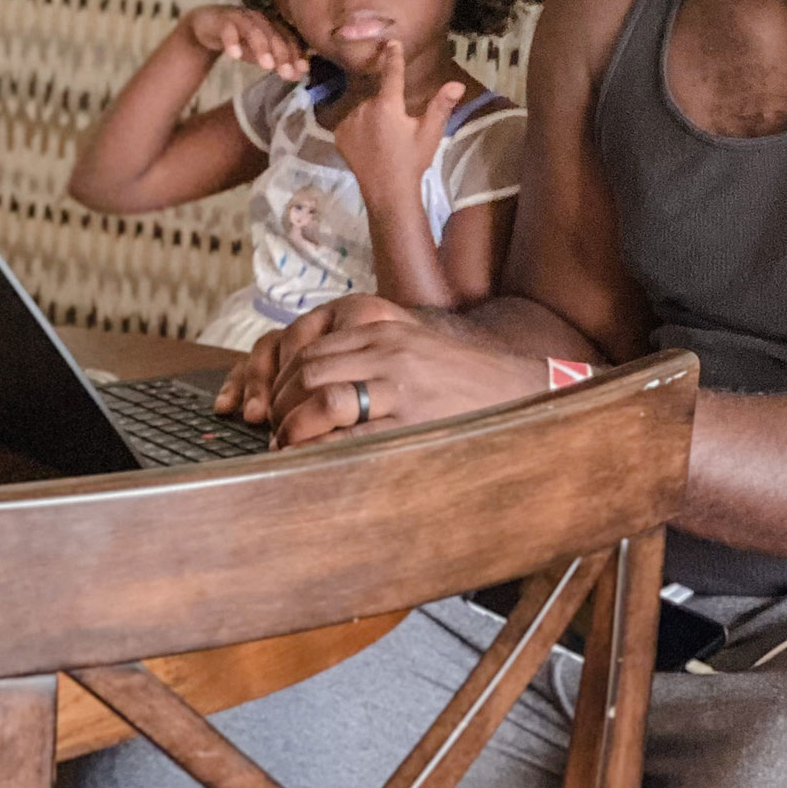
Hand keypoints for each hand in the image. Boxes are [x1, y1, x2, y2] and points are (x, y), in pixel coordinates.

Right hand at [183, 5, 307, 79]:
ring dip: (261, 47)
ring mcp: (240, 17)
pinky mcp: (221, 19)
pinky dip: (232, 41)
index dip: (296, 54)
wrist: (208, 26)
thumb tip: (297, 75)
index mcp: (272, 25)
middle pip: (274, 35)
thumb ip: (277, 63)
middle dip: (282, 54)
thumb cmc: (240, 40)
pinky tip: (235, 55)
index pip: (288, 39)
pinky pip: (227, 29)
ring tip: (266, 65)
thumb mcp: (259, 54)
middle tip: (286, 73)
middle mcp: (259, 19)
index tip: (302, 71)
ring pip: (253, 30)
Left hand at [215, 294, 545, 446]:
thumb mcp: (411, 346)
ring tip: (288, 447)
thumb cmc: (462, 378)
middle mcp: (386, 347)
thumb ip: (365, 354)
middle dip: (277, 404)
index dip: (273, 376)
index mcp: (381, 324)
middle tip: (272, 430)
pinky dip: (320, 450)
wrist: (523, 390)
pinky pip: (349, 435)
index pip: (305, 343)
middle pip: (304, 369)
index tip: (264, 402)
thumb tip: (308, 383)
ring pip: (319, 398)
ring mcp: (399, 383)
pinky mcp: (412, 419)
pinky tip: (314, 463)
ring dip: (292, 427)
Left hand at [332, 42, 463, 197]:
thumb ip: (441, 106)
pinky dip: (360, 128)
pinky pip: (351, 122)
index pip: (392, 73)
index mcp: (388, 105)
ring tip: (384, 140)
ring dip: (373, 116)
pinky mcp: (339, 134)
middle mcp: (364, 108)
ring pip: (363, 109)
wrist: (387, 191)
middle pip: (378, 97)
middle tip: (398, 130)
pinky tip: (370, 144)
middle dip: (387, 106)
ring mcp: (349, 121)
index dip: (393, 56)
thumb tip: (457, 84)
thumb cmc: (412, 161)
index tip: (391, 43)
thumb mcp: (430, 133)